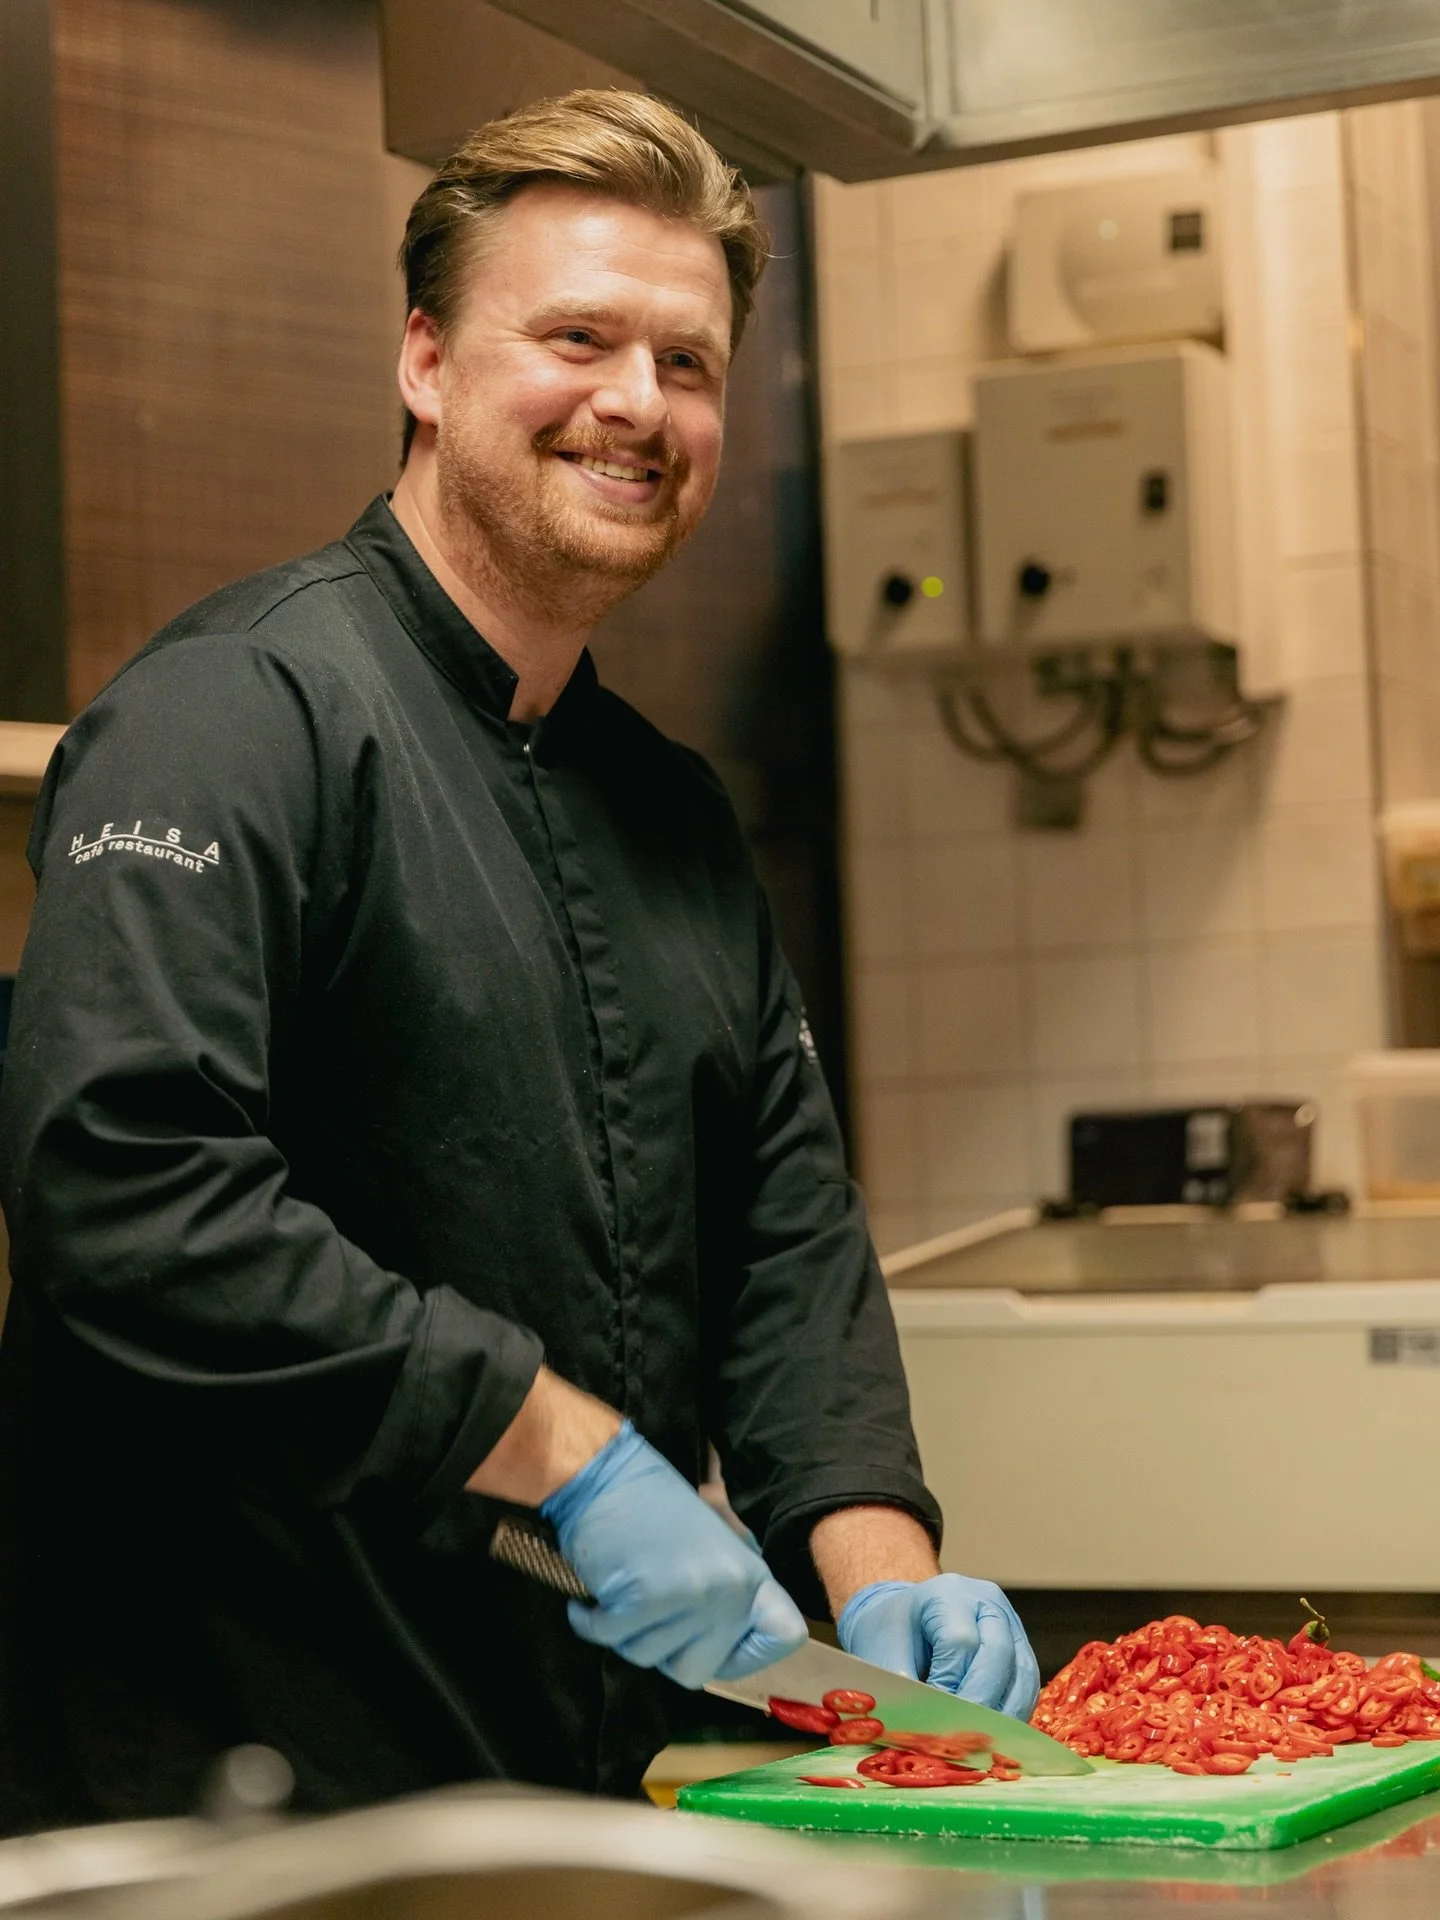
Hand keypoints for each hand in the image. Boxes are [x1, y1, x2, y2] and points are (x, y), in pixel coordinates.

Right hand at [541, 1423, 806, 1688]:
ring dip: (626, 1632)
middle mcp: (732, 1589)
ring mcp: (694, 1594)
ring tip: (626, 1586)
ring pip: (649, 1659)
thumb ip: (727, 1597)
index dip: (745, 1654)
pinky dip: (591, 1622)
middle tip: (649, 1602)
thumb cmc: (649, 1512)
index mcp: (752, 1575)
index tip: (708, 1639)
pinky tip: (591, 1595)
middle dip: (662, 1648)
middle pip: (696, 1671)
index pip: (785, 1636)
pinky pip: (612, 1640)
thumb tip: (733, 1649)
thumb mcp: (710, 1550)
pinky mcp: (649, 1597)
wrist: (604, 1474)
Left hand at [837, 1573, 1039, 1719]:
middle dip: (981, 1702)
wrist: (907, 1619)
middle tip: (962, 1738)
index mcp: (948, 1593)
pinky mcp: (1022, 1650)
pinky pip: (1028, 1686)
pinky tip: (992, 1736)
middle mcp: (988, 1603)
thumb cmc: (894, 1633)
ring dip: (1003, 1714)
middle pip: (999, 1654)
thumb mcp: (884, 1651)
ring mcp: (1011, 1625)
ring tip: (979, 1744)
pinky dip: (1012, 1714)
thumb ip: (901, 1685)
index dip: (949, 1683)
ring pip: (1023, 1673)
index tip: (933, 1715)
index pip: (959, 1641)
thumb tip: (924, 1724)